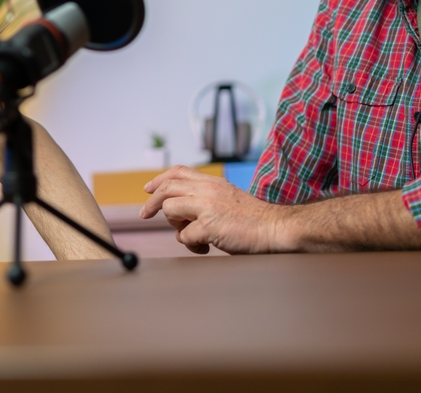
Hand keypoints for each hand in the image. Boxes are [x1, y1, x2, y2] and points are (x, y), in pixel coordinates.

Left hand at [140, 165, 291, 254]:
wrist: (276, 228)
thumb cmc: (254, 220)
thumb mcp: (228, 198)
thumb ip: (207, 199)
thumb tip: (181, 212)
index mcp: (213, 182)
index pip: (178, 172)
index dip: (159, 180)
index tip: (148, 189)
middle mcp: (208, 190)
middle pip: (167, 188)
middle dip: (152, 202)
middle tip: (144, 215)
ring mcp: (207, 207)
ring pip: (170, 209)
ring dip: (175, 226)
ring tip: (193, 237)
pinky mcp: (209, 226)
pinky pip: (184, 236)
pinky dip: (191, 245)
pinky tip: (206, 248)